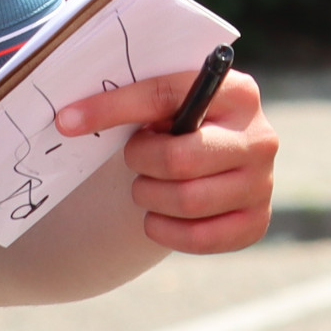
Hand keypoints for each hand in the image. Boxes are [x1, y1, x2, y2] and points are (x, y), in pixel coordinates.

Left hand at [56, 66, 277, 254]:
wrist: (219, 163)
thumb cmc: (182, 128)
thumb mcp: (170, 103)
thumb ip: (139, 99)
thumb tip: (71, 120)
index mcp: (238, 92)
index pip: (167, 95)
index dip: (112, 108)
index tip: (67, 122)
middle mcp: (260, 136)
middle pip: (179, 160)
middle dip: (141, 162)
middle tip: (136, 159)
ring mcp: (263, 182)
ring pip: (187, 201)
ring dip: (151, 196)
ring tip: (150, 185)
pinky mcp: (256, 222)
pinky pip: (200, 238)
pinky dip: (166, 231)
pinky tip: (159, 216)